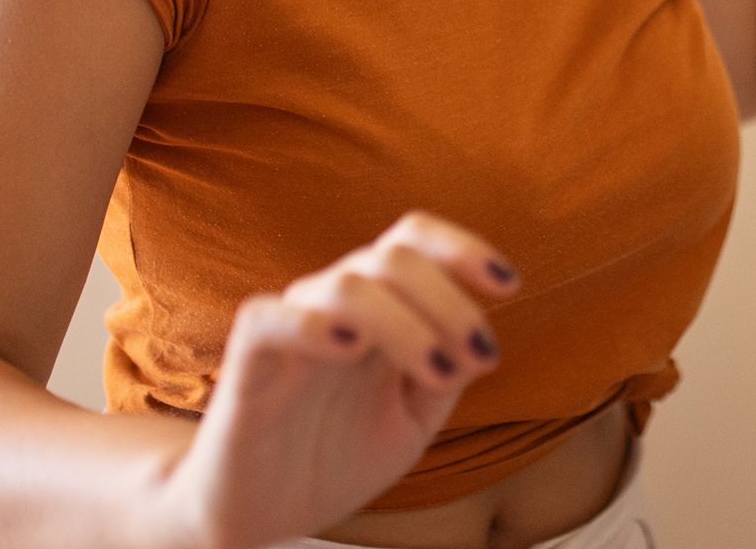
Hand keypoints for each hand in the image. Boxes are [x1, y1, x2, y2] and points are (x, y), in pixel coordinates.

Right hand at [145, 212, 518, 548]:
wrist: (260, 513)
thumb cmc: (334, 456)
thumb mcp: (413, 420)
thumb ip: (445, 374)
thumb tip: (477, 342)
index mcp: (379, 309)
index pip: (414, 243)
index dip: (463, 247)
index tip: (508, 285)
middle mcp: (336, 306)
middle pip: (395, 255)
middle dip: (450, 302)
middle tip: (476, 361)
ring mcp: (291, 328)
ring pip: (348, 282)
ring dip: (408, 322)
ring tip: (435, 372)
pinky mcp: (247, 363)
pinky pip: (269, 316)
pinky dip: (314, 322)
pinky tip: (352, 348)